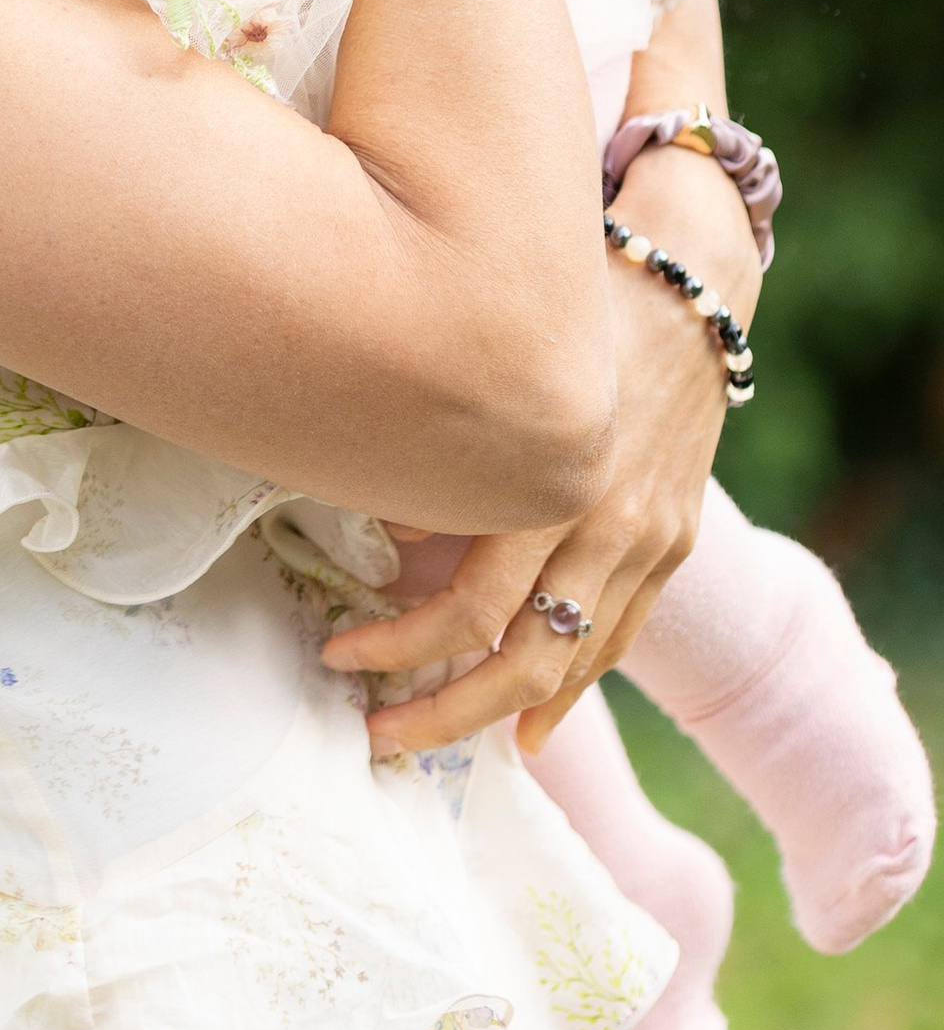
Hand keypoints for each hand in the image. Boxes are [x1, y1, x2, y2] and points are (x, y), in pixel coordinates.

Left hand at [320, 134, 757, 753]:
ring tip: (432, 735)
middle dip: (443, 709)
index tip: (337, 655)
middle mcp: (608, 525)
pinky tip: (529, 724)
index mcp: (552, 482)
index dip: (398, 645)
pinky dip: (573, 687)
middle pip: (523, 657)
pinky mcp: (675, 544)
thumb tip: (383, 530)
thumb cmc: (573, 312)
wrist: (692, 292)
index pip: (470, 607)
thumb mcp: (501, 366)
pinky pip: (620, 638)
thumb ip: (448, 455)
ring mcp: (651, 541)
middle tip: (376, 736)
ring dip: (499, 711)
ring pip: (574, 663)